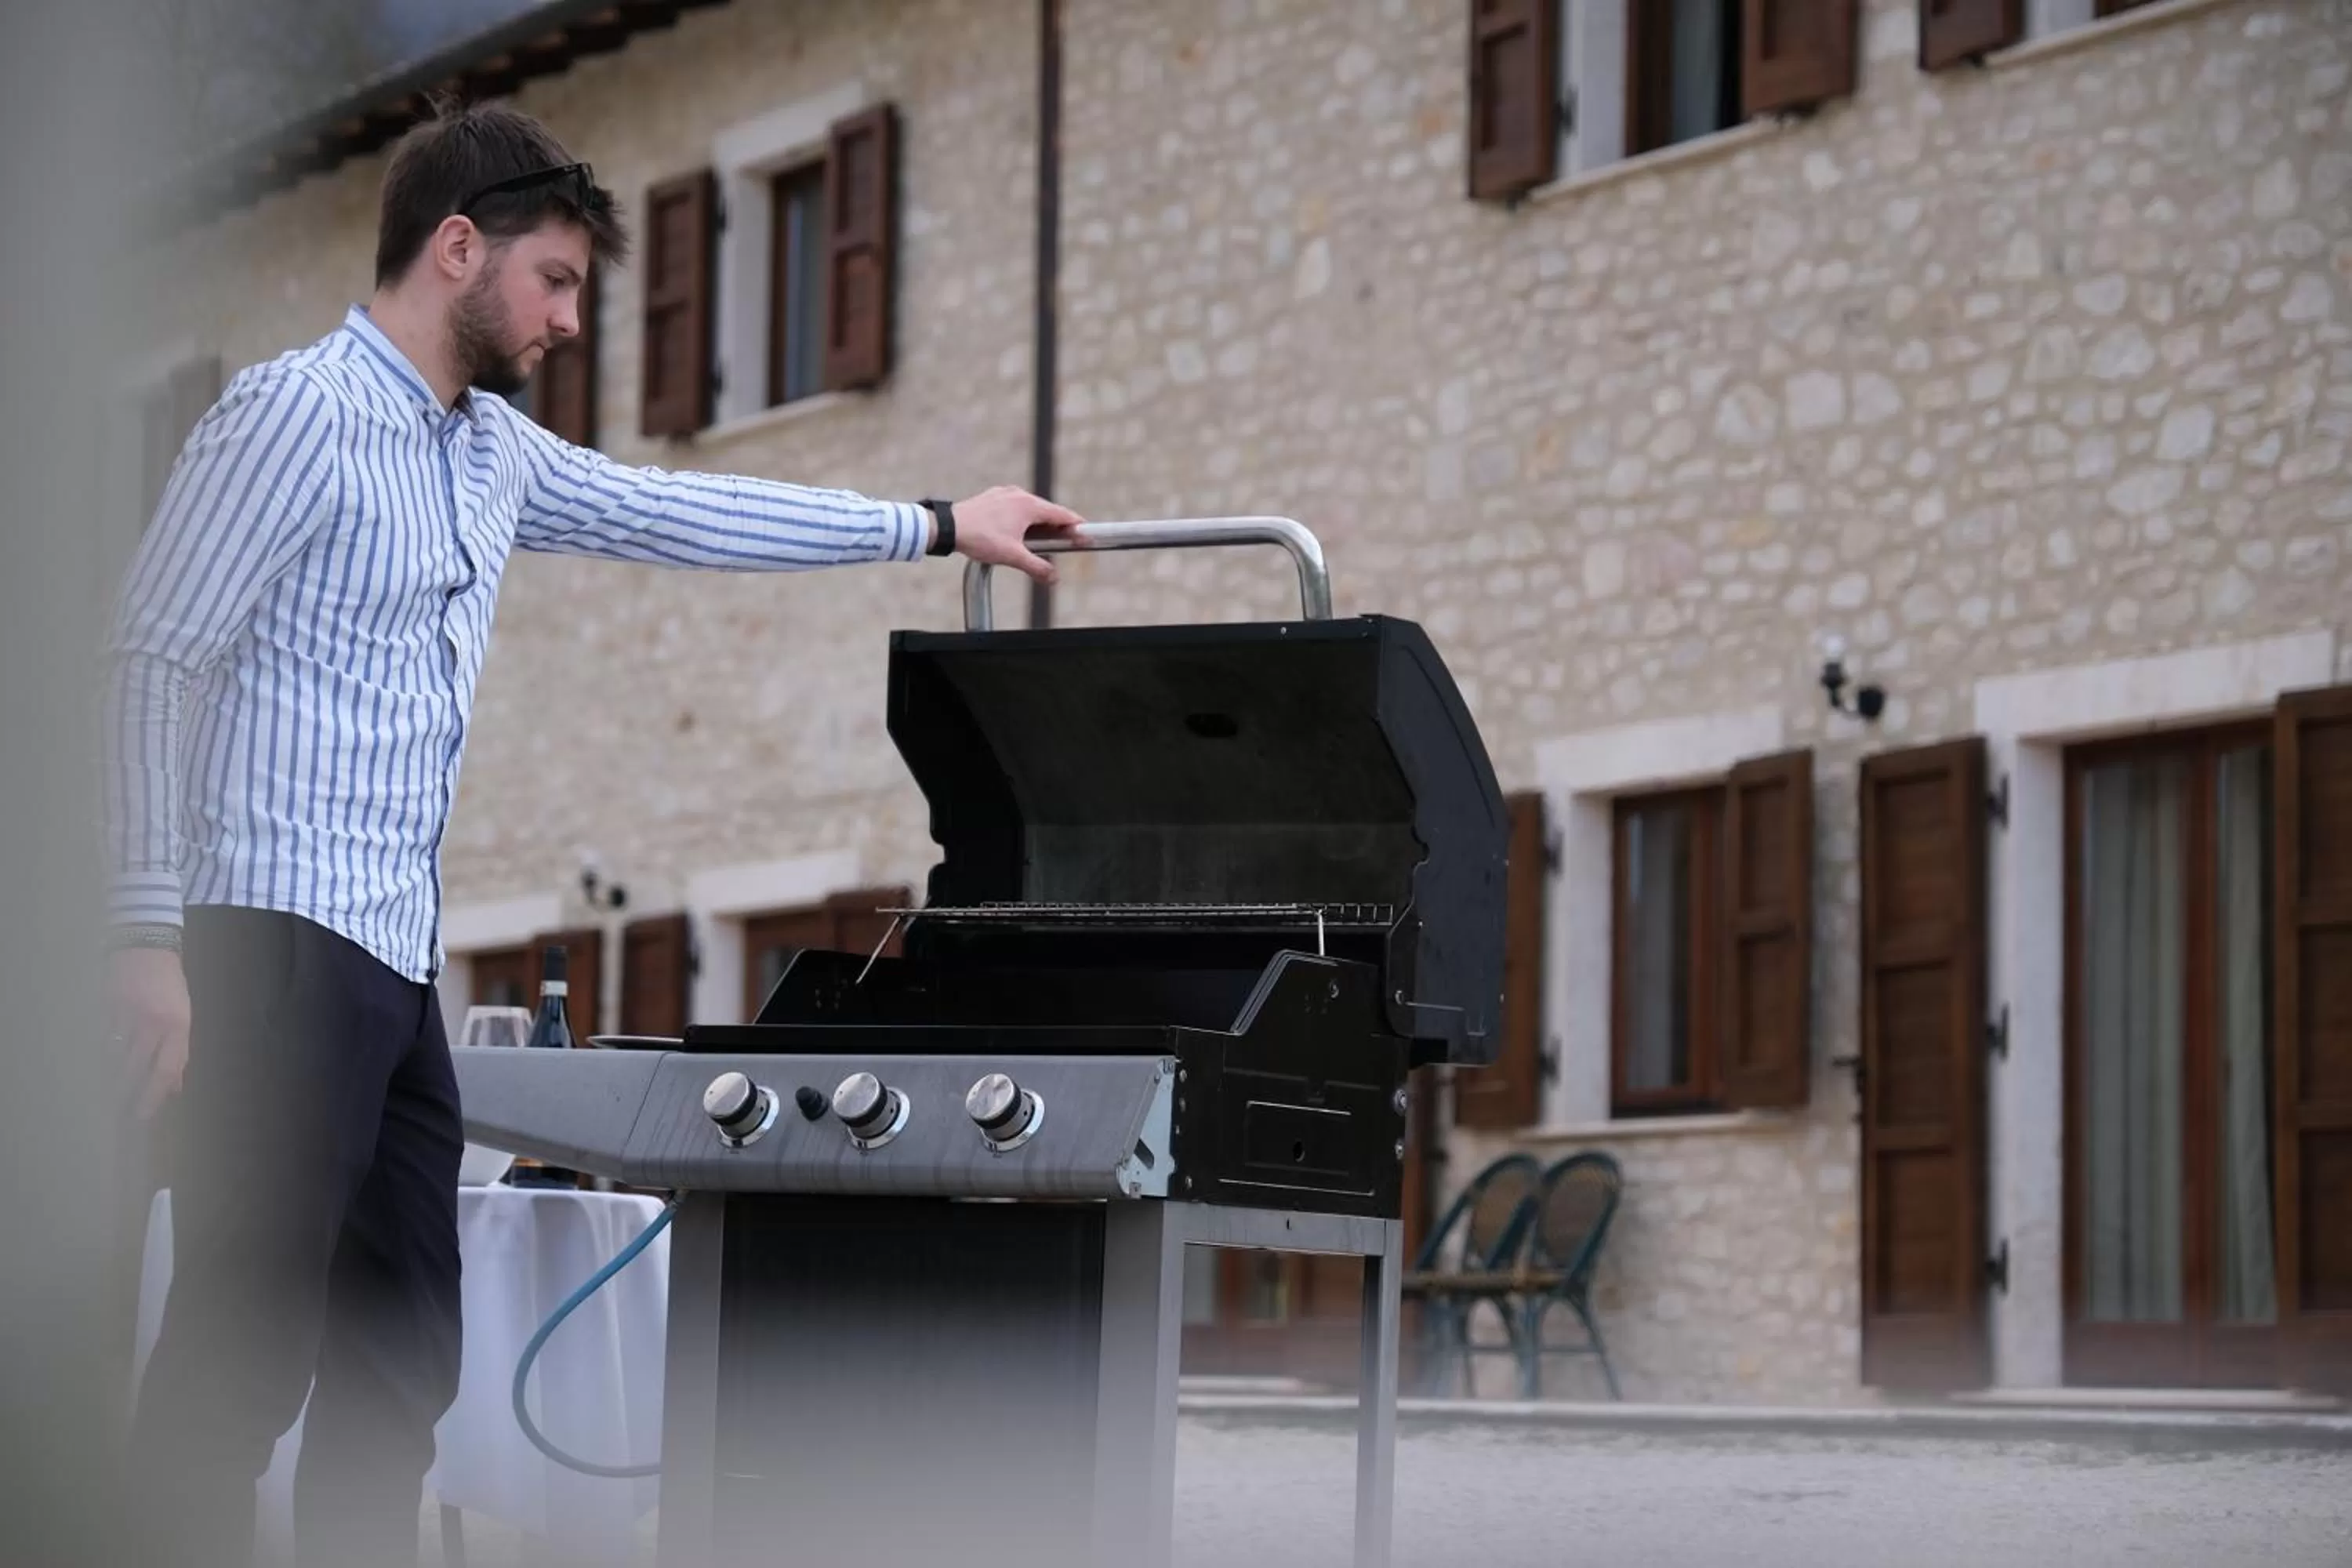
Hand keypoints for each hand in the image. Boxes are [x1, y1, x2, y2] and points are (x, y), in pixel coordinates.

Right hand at [111, 945, 190, 1120]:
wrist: (147, 949)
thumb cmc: (169, 986)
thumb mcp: (184, 1016)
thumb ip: (179, 1052)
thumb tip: (176, 1088)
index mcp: (178, 1026)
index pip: (166, 1069)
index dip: (154, 1096)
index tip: (143, 1115)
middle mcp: (154, 1023)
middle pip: (136, 1069)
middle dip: (126, 1095)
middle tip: (117, 1115)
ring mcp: (128, 1015)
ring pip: (114, 1058)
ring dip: (109, 1080)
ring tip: (104, 1099)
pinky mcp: (107, 1009)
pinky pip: (100, 1041)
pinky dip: (98, 1059)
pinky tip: (94, 1072)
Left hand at [949, 486, 1086, 585]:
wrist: (948, 527)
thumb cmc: (980, 538)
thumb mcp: (1012, 556)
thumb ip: (1037, 567)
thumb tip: (1053, 578)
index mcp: (1029, 505)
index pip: (1062, 514)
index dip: (1076, 525)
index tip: (1086, 533)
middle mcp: (1019, 495)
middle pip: (1047, 510)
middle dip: (1058, 526)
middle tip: (1066, 540)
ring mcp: (1004, 494)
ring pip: (1030, 508)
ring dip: (1039, 523)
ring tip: (1042, 539)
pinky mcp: (992, 497)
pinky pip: (1015, 507)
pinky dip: (1022, 518)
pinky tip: (1017, 531)